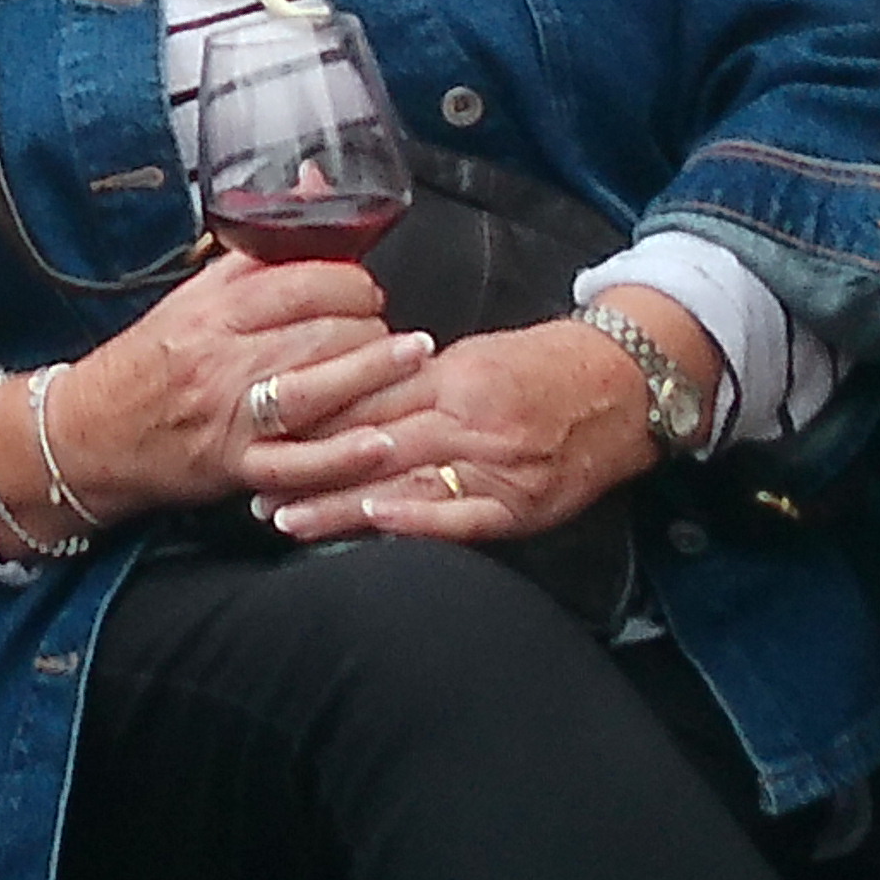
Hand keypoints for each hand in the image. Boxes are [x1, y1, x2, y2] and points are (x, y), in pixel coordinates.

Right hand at [13, 257, 425, 522]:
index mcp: (213, 308)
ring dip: (375, 374)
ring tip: (413, 361)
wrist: (87, 433)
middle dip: (371, 328)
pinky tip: (380, 442)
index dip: (351, 281)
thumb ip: (259, 248)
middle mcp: (221, 357)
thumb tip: (312, 182)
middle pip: (320, 332)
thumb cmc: (147, 361)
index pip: (301, 280)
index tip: (365, 289)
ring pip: (316, 388)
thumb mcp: (194, 293)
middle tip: (391, 333)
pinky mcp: (234, 467)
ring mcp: (229, 415)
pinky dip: (342, 455)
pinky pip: (296, 463)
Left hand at [257, 312, 674, 547]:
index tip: (263, 431)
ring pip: (405, 481)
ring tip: (283, 516)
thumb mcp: (476, 356)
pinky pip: (461, 517)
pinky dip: (416, 520)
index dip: (312, 417)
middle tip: (252, 483)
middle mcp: (472, 418)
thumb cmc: (545, 368)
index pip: (368, 395)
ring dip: (339, 503)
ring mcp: (498, 464)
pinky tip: (372, 523)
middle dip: (309, 467)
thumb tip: (349, 397)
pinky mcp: (522, 504)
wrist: (627, 386)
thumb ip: (415, 380)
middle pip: (374, 440)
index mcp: (455, 375)